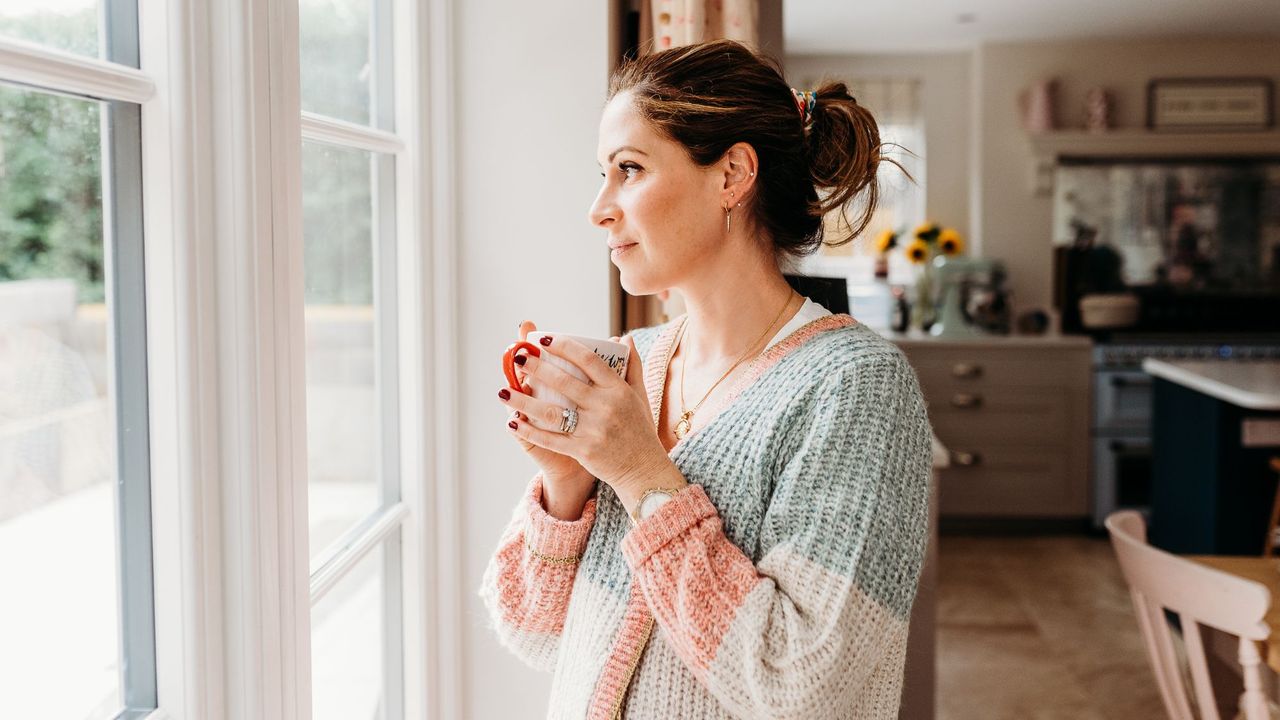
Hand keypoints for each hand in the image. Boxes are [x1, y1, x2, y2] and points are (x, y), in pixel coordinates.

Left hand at [498, 330, 672, 495]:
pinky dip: (530, 431)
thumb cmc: (639, 429)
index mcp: (618, 389)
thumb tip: (625, 338)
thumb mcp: (640, 396)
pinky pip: (551, 439)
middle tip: (517, 357)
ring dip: (524, 401)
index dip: (564, 346)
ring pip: (552, 412)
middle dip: (537, 368)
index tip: (543, 339)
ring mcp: (594, 430)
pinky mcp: (584, 451)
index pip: (589, 360)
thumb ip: (632, 366)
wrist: (644, 470)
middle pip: (565, 382)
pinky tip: (513, 422)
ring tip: (503, 391)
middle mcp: (606, 407)